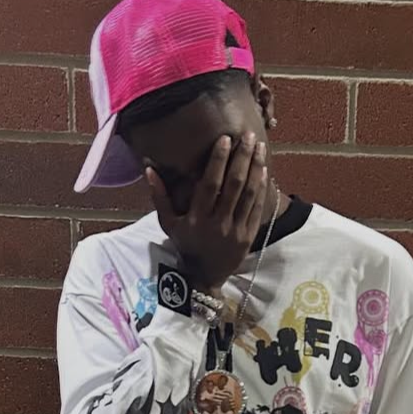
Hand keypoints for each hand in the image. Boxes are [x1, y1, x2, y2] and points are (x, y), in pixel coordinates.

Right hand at [146, 132, 268, 292]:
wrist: (204, 276)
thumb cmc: (185, 245)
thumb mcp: (168, 224)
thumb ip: (159, 196)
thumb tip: (148, 168)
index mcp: (197, 218)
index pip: (210, 184)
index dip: (219, 161)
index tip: (226, 139)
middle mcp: (218, 223)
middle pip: (234, 185)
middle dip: (242, 158)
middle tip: (249, 136)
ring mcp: (235, 231)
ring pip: (249, 195)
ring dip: (255, 168)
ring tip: (260, 147)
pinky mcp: (248, 237)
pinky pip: (257, 209)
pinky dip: (261, 189)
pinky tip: (263, 170)